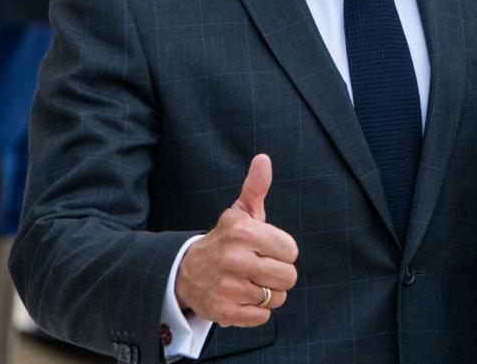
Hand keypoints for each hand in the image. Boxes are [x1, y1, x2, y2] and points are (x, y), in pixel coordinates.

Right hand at [175, 154, 298, 325]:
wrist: (185, 272)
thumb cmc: (225, 240)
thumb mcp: (239, 213)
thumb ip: (255, 187)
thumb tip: (263, 159)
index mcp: (244, 232)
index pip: (291, 251)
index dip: (282, 252)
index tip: (265, 250)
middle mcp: (235, 259)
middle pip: (288, 277)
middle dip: (278, 275)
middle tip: (259, 269)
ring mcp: (228, 287)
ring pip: (276, 298)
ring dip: (266, 294)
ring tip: (248, 283)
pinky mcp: (224, 312)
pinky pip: (262, 317)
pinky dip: (255, 311)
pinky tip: (240, 298)